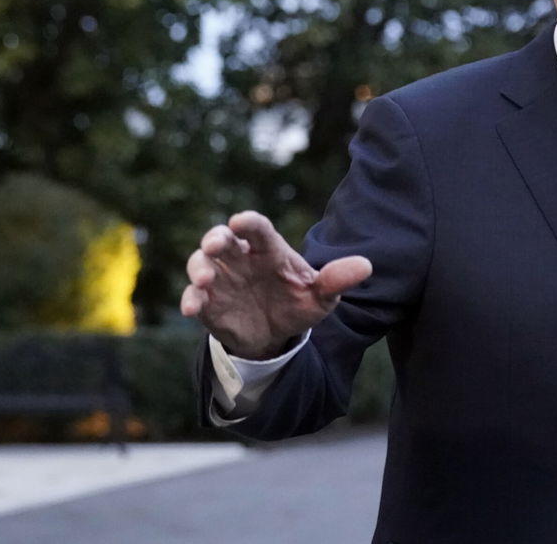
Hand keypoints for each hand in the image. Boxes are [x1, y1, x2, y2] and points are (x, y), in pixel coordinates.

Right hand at [181, 211, 371, 359]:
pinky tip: (192, 308)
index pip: (258, 229)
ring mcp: (220, 279)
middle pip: (221, 239)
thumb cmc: (298, 302)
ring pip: (200, 263)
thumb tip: (367, 266)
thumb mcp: (322, 296)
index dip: (249, 223)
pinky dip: (190, 299)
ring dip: (199, 267)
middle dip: (215, 238)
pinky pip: (193, 296)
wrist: (276, 335)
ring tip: (205, 279)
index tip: (241, 222)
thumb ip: (337, 280)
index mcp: (268, 250)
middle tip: (215, 244)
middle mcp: (240, 258)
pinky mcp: (207, 302)